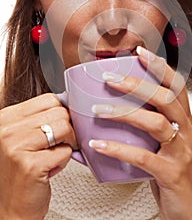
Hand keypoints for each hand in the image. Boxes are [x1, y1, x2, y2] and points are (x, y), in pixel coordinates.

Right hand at [0, 93, 76, 219]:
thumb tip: (68, 103)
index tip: (60, 126)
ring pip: (65, 129)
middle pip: (59, 112)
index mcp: (7, 118)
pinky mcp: (30, 165)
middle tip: (58, 144)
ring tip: (53, 156)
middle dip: (67, 129)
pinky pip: (65, 151)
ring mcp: (17, 147)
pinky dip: (64, 161)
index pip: (48, 99)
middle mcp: (8, 130)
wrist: (10, 207)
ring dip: (66, 144)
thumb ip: (39, 119)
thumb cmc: (20, 172)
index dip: (61, 112)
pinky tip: (49, 169)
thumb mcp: (23, 137)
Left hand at [89, 47, 191, 219]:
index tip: (138, 52)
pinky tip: (98, 145)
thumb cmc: (168, 167)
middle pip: (165, 98)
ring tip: (98, 110)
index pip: (176, 84)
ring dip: (124, 113)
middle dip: (136, 84)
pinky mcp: (172, 173)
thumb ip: (144, 122)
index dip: (159, 66)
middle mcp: (186, 130)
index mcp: (184, 119)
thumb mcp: (162, 140)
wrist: (186, 206)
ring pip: (155, 123)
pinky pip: (143, 157)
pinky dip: (118, 149)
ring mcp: (181, 151)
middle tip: (109, 78)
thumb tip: (107, 105)